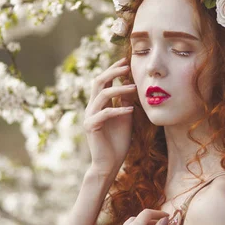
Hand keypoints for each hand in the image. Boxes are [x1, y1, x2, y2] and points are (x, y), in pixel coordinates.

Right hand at [83, 56, 136, 176]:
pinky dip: (118, 110)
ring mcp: (89, 116)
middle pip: (98, 82)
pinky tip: (130, 110)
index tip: (127, 61)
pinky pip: (104, 114)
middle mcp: (92, 107)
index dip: (114, 69)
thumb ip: (125, 102)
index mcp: (99, 104)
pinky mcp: (91, 127)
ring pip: (102, 95)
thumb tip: (130, 84)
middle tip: (128, 66)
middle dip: (113, 72)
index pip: (104, 81)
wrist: (109, 163)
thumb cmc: (118, 142)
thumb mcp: (126, 118)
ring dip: (119, 89)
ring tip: (134, 87)